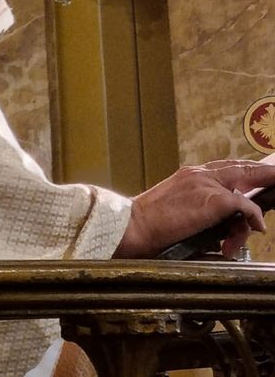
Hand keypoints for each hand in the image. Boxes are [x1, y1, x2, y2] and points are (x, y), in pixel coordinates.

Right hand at [113, 160, 274, 258]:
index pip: (224, 167)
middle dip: (264, 172)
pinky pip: (244, 206)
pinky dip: (252, 217)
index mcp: (189, 175)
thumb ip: (203, 213)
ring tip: (255, 227)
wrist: (134, 226)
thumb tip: (226, 229)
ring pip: (243, 188)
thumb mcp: (180, 213)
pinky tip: (255, 227)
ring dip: (253, 211)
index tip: (258, 171)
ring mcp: (205, 184)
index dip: (244, 169)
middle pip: (240, 168)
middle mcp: (199, 173)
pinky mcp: (212, 199)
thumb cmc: (152, 226)